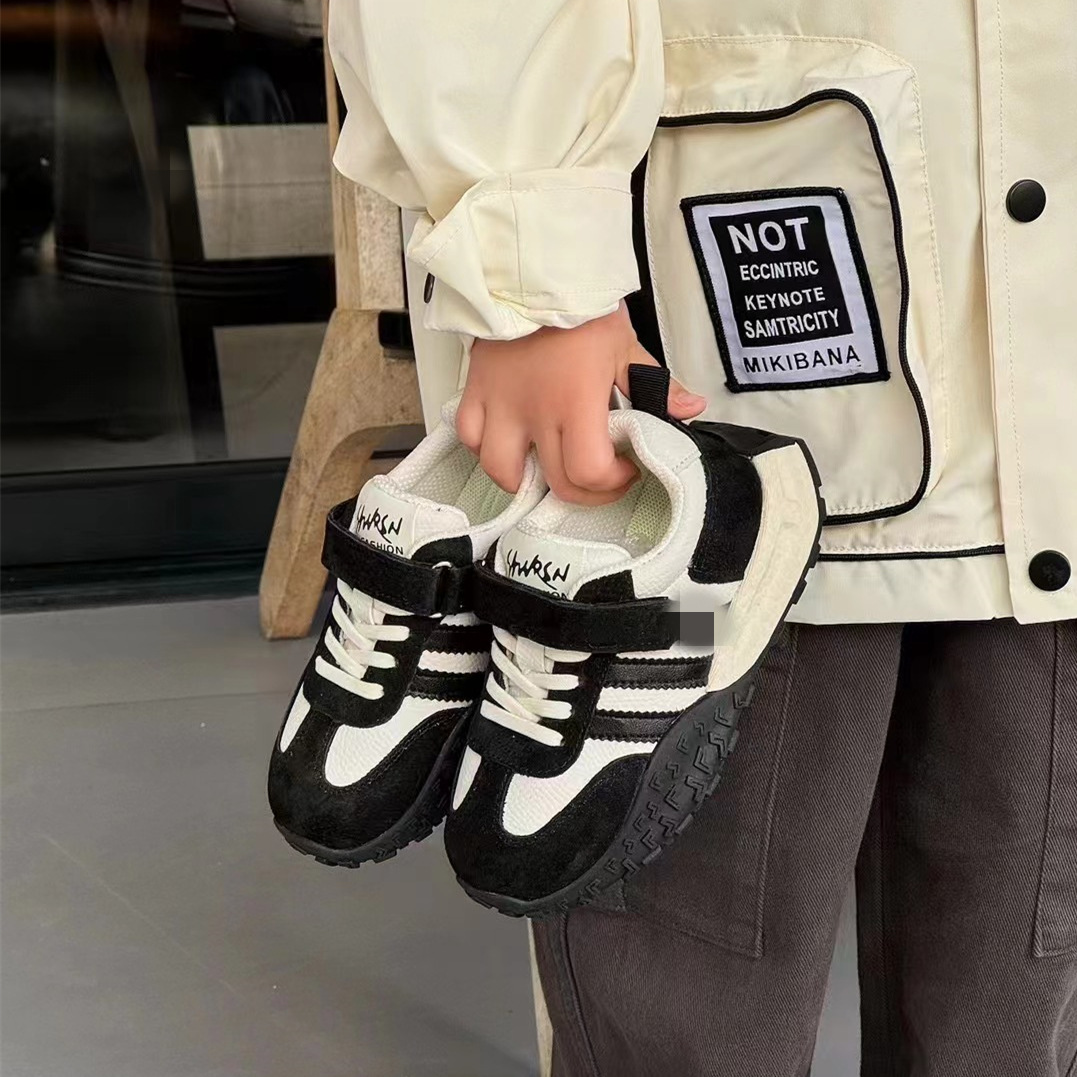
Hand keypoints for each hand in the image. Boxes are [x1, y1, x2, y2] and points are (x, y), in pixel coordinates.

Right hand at [457, 304, 706, 504]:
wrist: (530, 268)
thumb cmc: (579, 306)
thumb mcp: (624, 344)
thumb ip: (657, 384)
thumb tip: (691, 409)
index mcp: (576, 402)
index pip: (588, 471)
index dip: (611, 484)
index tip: (626, 469)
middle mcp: (535, 412)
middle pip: (554, 482)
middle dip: (583, 492)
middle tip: (598, 478)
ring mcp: (501, 404)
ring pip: (500, 470)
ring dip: (526, 479)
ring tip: (546, 466)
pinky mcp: (476, 390)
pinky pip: (469, 436)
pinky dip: (485, 448)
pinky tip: (507, 440)